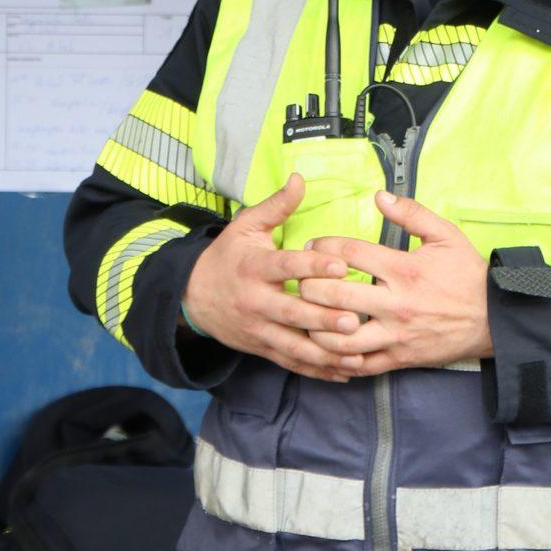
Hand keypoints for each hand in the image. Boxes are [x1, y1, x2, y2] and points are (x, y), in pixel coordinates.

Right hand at [181, 174, 362, 380]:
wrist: (194, 297)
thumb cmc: (228, 256)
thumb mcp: (246, 227)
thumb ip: (276, 205)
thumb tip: (300, 178)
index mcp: (255, 268)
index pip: (286, 267)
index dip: (312, 267)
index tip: (341, 265)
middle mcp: (256, 301)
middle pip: (292, 313)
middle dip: (322, 319)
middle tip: (353, 320)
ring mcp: (259, 329)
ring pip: (294, 345)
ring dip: (325, 353)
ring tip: (356, 354)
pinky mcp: (263, 349)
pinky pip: (292, 363)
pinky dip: (319, 371)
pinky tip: (346, 372)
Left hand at [297, 191, 492, 374]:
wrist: (494, 318)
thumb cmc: (467, 275)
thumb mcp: (446, 236)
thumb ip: (412, 213)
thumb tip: (379, 195)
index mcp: (404, 269)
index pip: (351, 254)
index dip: (324, 247)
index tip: (312, 246)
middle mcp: (396, 303)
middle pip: (337, 294)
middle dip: (309, 285)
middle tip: (299, 280)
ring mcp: (396, 334)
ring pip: (342, 337)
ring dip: (317, 327)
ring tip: (305, 315)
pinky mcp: (400, 357)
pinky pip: (362, 364)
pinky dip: (339, 358)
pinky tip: (327, 346)